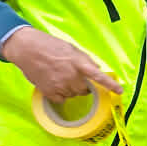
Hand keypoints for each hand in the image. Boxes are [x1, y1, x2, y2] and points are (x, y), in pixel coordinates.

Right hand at [1, 27, 121, 99]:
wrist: (27, 48)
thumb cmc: (50, 46)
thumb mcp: (71, 49)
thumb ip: (86, 60)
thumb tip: (97, 69)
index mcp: (79, 63)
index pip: (98, 76)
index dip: (110, 84)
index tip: (119, 91)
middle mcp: (71, 76)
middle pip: (85, 90)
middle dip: (82, 85)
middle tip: (72, 75)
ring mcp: (60, 85)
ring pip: (74, 95)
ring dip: (71, 89)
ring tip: (60, 76)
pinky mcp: (50, 92)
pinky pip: (62, 99)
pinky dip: (60, 94)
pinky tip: (53, 83)